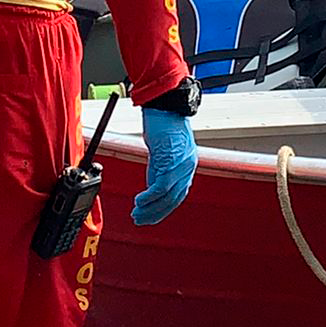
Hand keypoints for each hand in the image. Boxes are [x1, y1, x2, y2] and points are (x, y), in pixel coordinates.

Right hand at [133, 108, 196, 225]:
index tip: (150, 215)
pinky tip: (139, 203)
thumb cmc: (163, 124)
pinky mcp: (170, 162)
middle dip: (156, 213)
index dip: (164, 209)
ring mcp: (181, 166)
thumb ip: (160, 170)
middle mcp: (188, 168)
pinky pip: (160, 188)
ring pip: (167, 197)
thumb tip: (151, 188)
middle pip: (174, 200)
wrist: (164, 106)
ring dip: (150, 209)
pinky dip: (148, 198)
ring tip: (137, 215)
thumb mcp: (162, 152)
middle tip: (141, 220)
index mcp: (187, 166)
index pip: (178, 195)